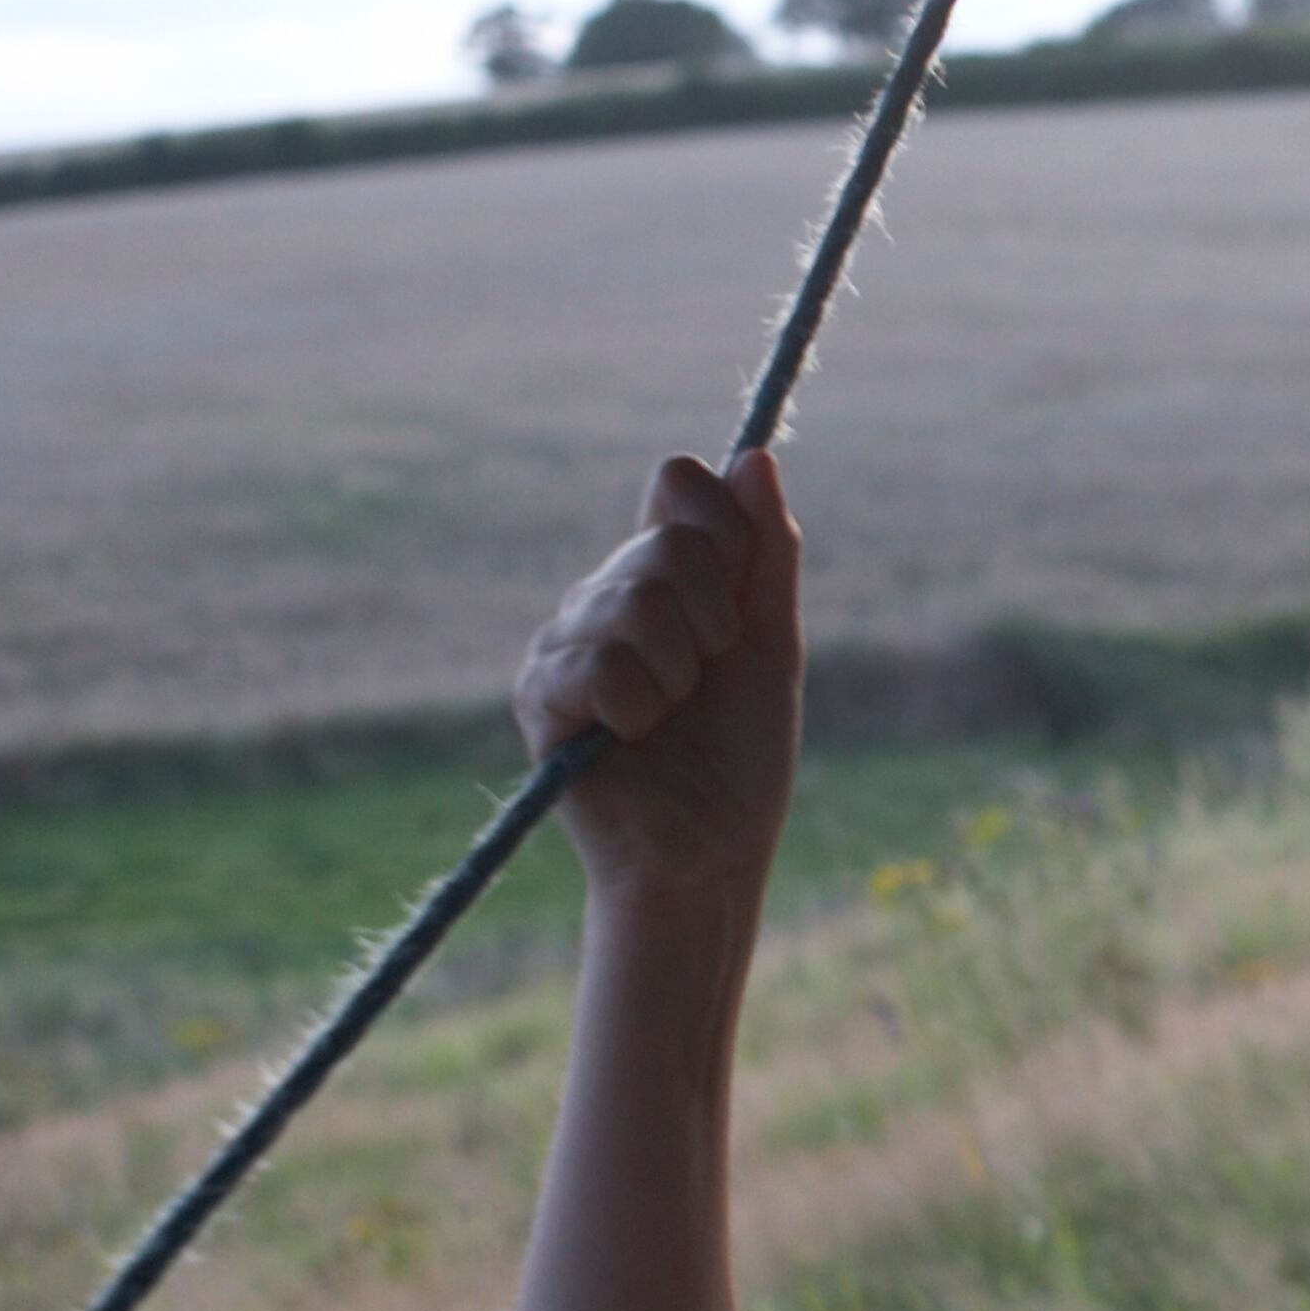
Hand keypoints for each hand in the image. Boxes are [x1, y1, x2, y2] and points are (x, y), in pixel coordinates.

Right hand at [514, 451, 802, 904]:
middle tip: (704, 680)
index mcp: (660, 574)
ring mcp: (563, 641)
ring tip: (668, 718)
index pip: (678, 481)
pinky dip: (638, 708)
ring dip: (679, 675)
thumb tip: (757, 457)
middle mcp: (603, 594)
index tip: (739, 608)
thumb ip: (767, 553)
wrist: (710, 854)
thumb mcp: (772, 644)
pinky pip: (597, 662)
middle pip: (667, 542)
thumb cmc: (741, 759)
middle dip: (715, 621)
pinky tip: (630, 739)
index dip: (727, 535)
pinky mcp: (537, 695)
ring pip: (635, 602)